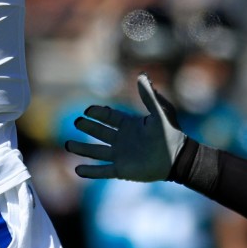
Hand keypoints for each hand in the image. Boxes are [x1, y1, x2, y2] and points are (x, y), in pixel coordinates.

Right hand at [68, 73, 185, 181]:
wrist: (178, 158)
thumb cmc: (171, 133)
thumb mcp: (160, 112)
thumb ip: (149, 96)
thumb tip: (141, 76)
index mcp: (130, 125)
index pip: (109, 118)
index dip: (98, 113)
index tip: (88, 110)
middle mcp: (123, 140)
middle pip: (100, 132)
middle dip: (87, 127)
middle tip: (76, 122)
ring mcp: (121, 156)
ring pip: (96, 151)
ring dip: (82, 149)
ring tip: (68, 144)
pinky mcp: (122, 170)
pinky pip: (103, 171)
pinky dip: (90, 171)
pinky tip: (78, 170)